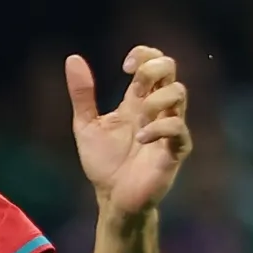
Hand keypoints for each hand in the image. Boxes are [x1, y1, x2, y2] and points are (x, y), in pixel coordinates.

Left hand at [66, 47, 190, 222]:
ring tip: (138, 121)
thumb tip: (73, 58)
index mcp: (137, 100)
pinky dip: (159, 128)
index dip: (144, 54)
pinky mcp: (175, 150)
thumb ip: (82, 94)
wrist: (112, 198)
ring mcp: (168, 128)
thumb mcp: (86, 125)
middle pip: (171, 69)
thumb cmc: (104, 163)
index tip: (125, 66)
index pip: (154, 62)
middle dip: (154, 68)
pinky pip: (179, 128)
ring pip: (179, 93)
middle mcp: (156, 109)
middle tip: (134, 84)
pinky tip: (140, 139)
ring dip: (156, 99)